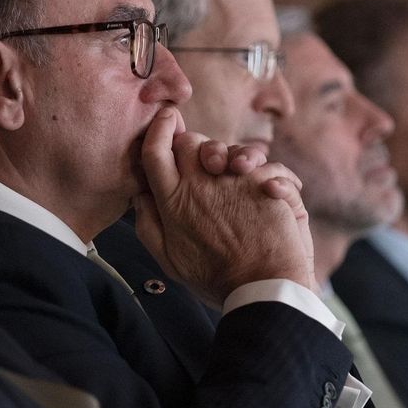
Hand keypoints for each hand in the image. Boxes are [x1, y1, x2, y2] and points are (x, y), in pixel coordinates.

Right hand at [133, 109, 316, 304]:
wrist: (263, 287)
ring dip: (227, 155)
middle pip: (188, 141)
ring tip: (235, 172)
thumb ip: (148, 226)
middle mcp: (197, 183)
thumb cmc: (217, 279)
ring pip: (223, 147)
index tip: (166, 119)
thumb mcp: (170, 261)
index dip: (159, 129)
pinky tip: (268, 188)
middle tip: (202, 160)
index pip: (155, 151)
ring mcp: (229, 178)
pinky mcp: (258, 179)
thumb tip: (139, 196)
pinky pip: (257, 161)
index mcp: (171, 201)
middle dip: (192, 142)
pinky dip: (262, 171)